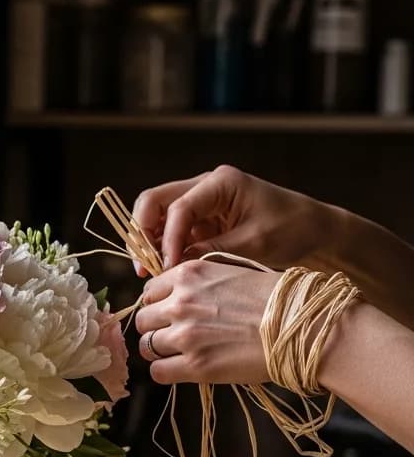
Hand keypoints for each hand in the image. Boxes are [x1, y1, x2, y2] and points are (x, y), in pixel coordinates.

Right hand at [131, 165, 336, 276]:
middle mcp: (205, 187)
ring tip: (151, 273)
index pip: (178, 208)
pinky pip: (168, 232)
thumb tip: (173, 267)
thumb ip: (210, 253)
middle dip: (142, 235)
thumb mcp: (252, 244)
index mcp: (221, 183)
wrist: (314, 232)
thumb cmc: (291, 231)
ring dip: (148, 243)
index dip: (165, 240)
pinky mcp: (200, 222)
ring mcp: (200, 203)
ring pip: (155, 216)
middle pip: (153, 202)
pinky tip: (165, 271)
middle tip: (144, 269)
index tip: (166, 269)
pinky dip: (161, 250)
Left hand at [134, 260, 279, 384]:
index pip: (150, 291)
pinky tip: (183, 369)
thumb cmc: (275, 299)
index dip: (158, 304)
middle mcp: (181, 302)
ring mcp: (185, 335)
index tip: (170, 313)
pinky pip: (158, 372)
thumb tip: (173, 299)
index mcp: (189, 274)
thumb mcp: (231, 273)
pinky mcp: (195, 365)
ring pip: (146, 347)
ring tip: (180, 353)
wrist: (302, 324)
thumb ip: (198, 284)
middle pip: (143, 319)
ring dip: (159, 351)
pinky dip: (166, 372)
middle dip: (155, 328)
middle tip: (174, 336)